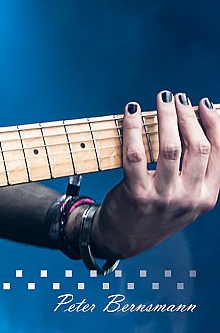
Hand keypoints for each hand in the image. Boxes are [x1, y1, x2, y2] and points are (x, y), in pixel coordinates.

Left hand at [91, 92, 219, 258]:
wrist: (123, 238)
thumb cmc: (156, 207)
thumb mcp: (184, 195)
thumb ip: (191, 167)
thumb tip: (191, 119)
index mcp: (206, 197)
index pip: (218, 153)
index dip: (213, 124)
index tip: (203, 103)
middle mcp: (189, 199)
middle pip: (197, 147)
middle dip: (188, 115)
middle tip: (176, 96)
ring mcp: (164, 198)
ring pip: (169, 147)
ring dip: (166, 116)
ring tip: (161, 98)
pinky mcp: (137, 195)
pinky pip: (136, 153)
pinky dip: (133, 127)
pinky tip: (132, 111)